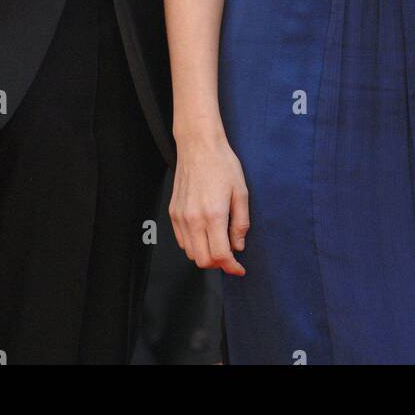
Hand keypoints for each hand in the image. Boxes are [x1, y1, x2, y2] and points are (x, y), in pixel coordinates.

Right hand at [169, 131, 248, 275]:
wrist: (198, 145)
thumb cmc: (222, 165)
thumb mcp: (241, 192)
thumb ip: (241, 223)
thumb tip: (238, 246)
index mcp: (213, 215)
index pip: (220, 255)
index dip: (231, 267)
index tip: (239, 269)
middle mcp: (193, 219)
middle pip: (203, 260)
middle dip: (218, 263)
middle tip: (230, 255)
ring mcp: (180, 216)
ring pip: (190, 253)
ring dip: (205, 254)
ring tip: (217, 241)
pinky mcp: (173, 212)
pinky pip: (181, 240)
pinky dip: (193, 244)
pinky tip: (204, 232)